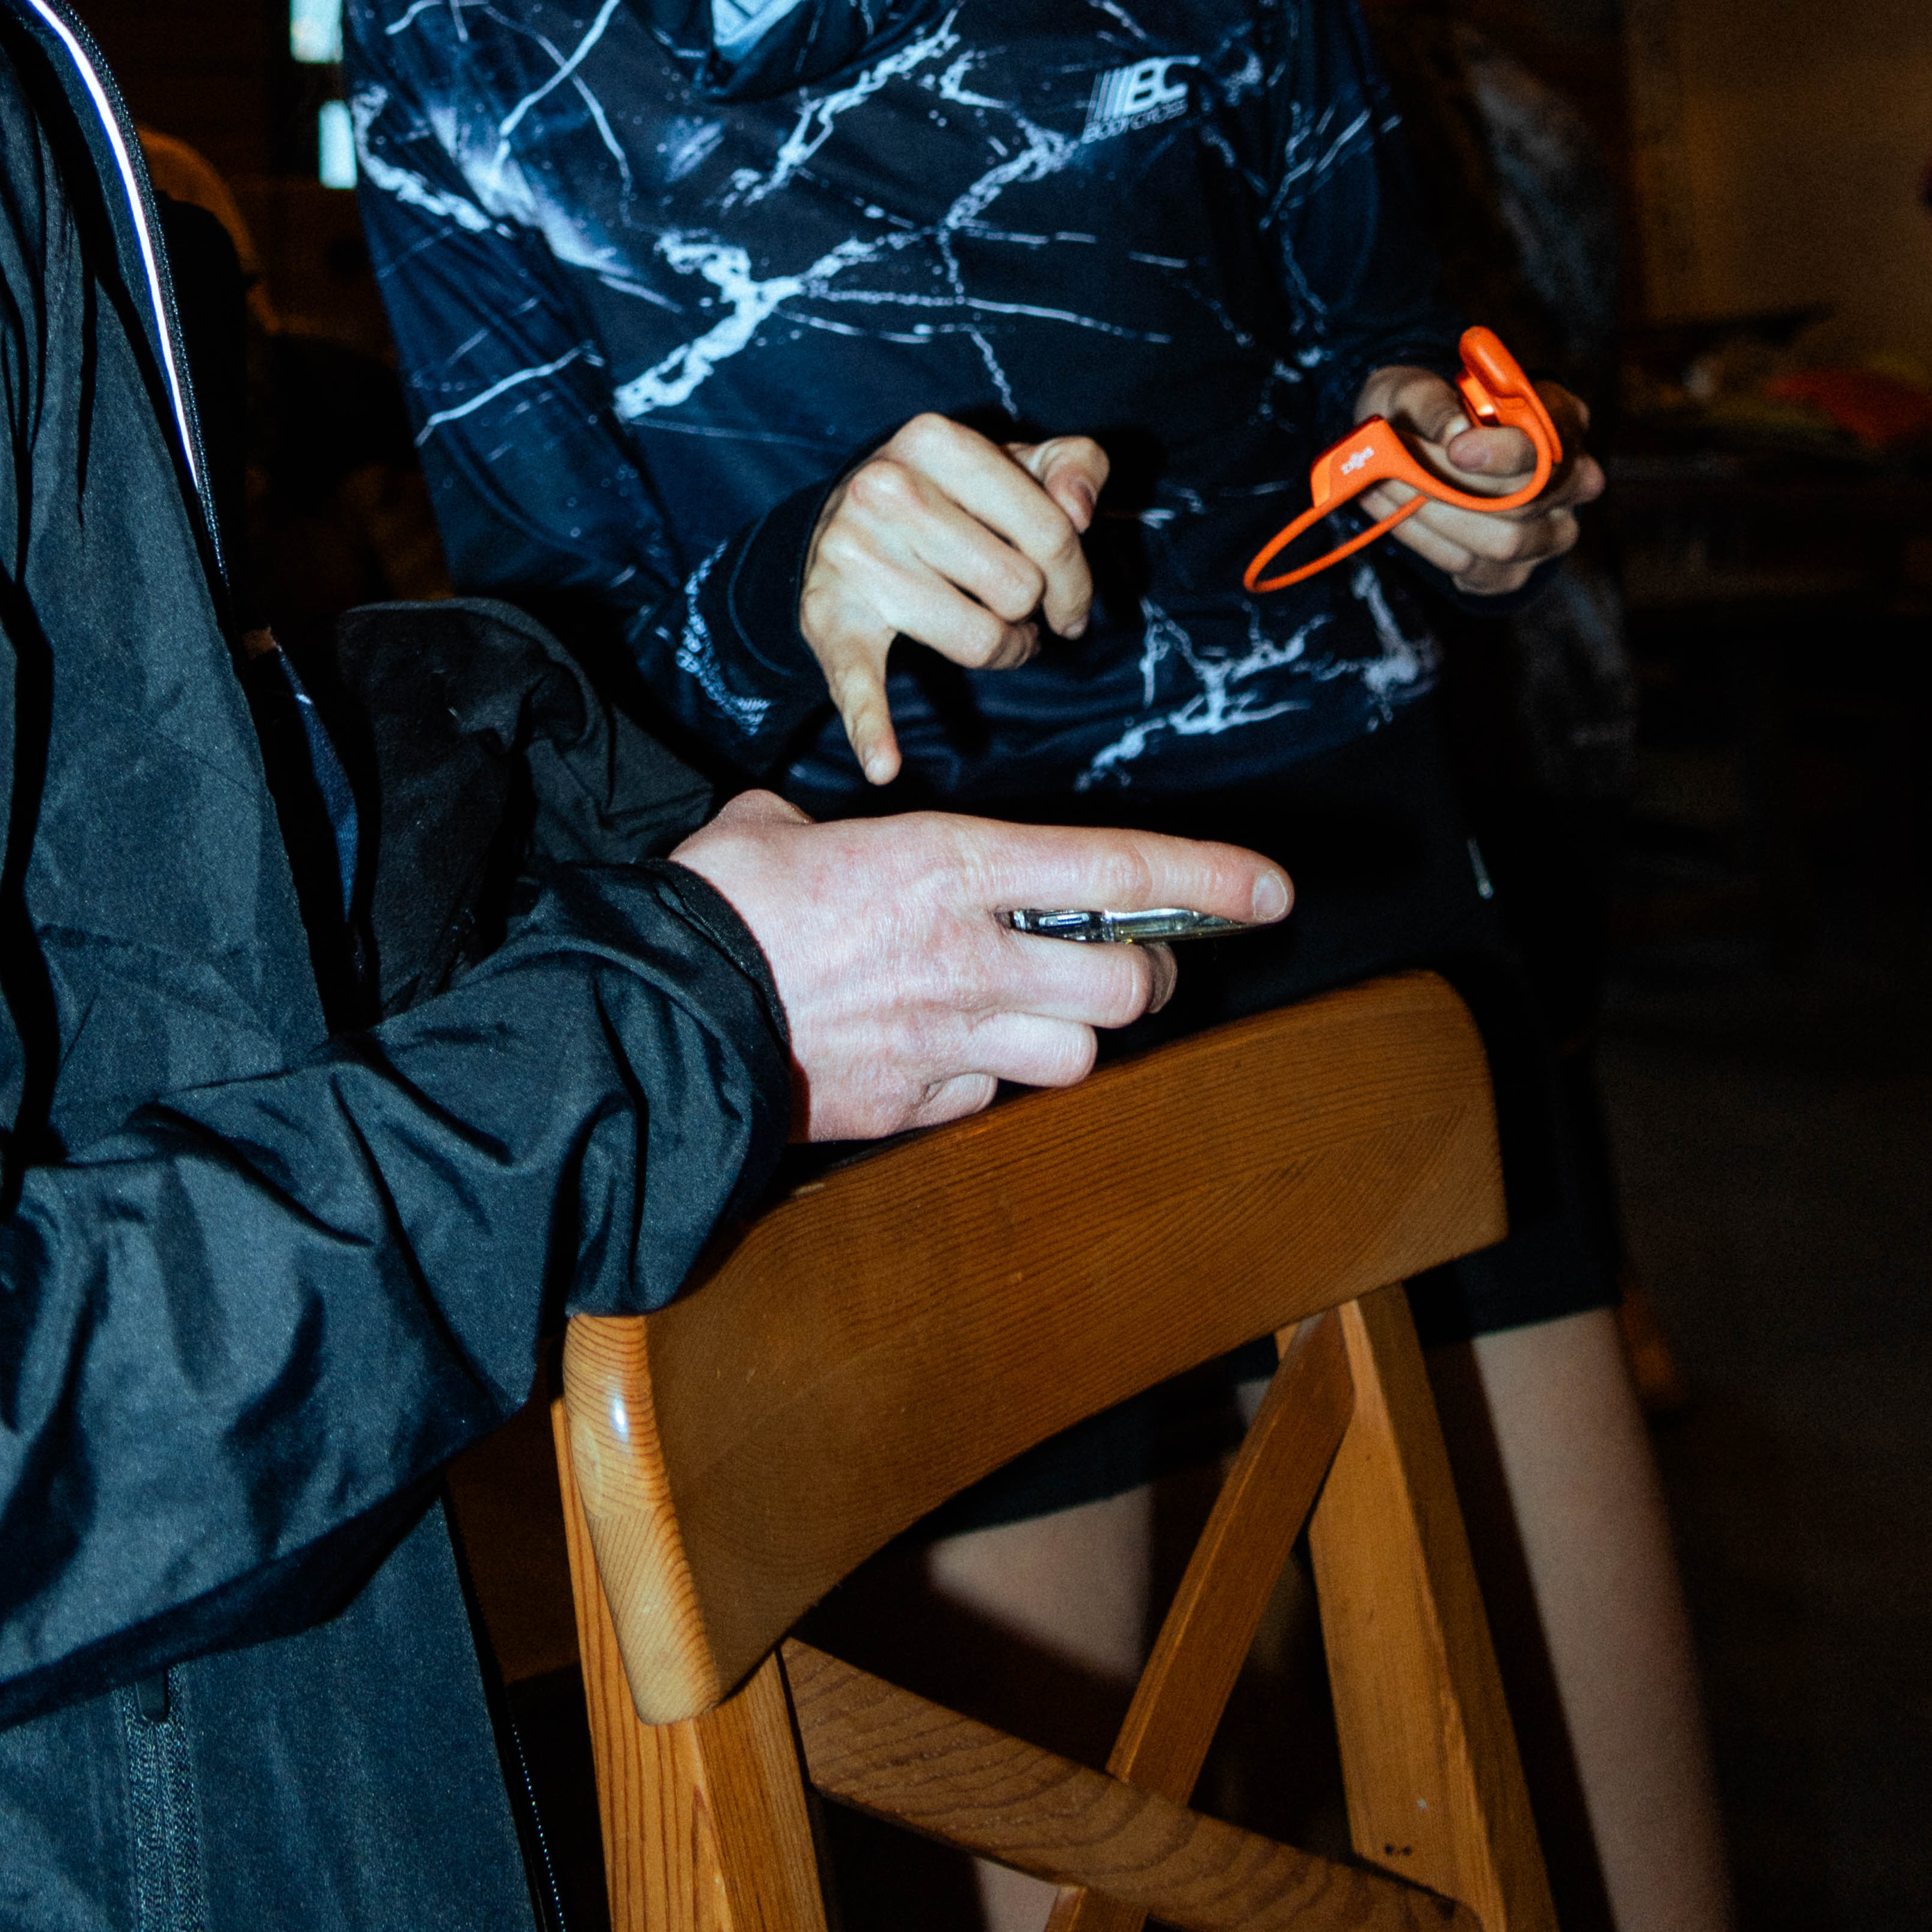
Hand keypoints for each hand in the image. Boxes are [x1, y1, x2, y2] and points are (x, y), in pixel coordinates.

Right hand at [670, 794, 1292, 1138]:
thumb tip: (800, 823)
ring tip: (1033, 1010)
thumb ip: (818, 824)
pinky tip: (946, 1053)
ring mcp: (947, 1042)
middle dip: (1139, 977)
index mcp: (948, 867)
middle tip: (1121, 962)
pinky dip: (987, 1080)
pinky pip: (989, 1100)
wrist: (658, 1017)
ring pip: (1075, 1057)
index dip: (1208, 881)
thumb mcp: (770, 829)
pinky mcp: (911, 1108)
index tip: (1273, 889)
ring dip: (1069, 1035)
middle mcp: (969, 956)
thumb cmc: (713, 908)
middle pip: (1124, 987)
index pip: (1116, 874)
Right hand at [798, 414, 1107, 786]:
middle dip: (1034, 613)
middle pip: (1017, 589)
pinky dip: (872, 728)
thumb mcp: (1012, 460)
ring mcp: (851, 556)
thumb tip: (1081, 512)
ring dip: (1002, 652)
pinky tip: (885, 764)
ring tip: (993, 636)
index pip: (1051, 530)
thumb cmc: (948, 494)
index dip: (1078, 579)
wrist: (836, 523)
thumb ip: (1070, 464)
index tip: (1071, 603)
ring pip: (977, 641)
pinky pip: (857, 683)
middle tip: (1019, 613)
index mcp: (935, 439)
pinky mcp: (829, 619)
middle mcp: (882, 488)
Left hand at [1349, 362, 1600, 599]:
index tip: (1457, 449)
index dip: (1508, 452)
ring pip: (1503, 542)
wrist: (1411, 448)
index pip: (1553, 442)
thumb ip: (1431, 403)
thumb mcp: (1414, 388)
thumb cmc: (1423, 411)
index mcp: (1562, 419)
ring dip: (1434, 517)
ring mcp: (1551, 531)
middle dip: (1455, 487)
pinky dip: (1424, 541)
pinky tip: (1390, 511)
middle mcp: (1573, 479)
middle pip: (1528, 501)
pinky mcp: (1515, 571)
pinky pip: (1473, 568)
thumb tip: (1452, 431)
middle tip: (1396, 468)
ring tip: (1383, 486)